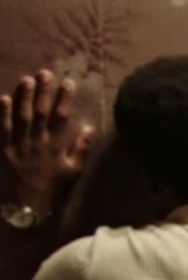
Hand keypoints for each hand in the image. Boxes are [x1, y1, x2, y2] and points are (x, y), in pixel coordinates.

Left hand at [0, 70, 92, 212]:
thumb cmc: (52, 187)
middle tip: (46, 73)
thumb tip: (88, 127)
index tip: (68, 83)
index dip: (65, 99)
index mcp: (55, 146)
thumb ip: (80, 148)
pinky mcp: (3, 149)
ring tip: (27, 79)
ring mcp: (18, 145)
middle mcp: (37, 142)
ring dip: (24, 97)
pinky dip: (2, 114)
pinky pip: (1, 129)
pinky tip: (3, 98)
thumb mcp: (72, 171)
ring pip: (21, 116)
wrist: (27, 206)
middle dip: (43, 92)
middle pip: (40, 112)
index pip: (61, 117)